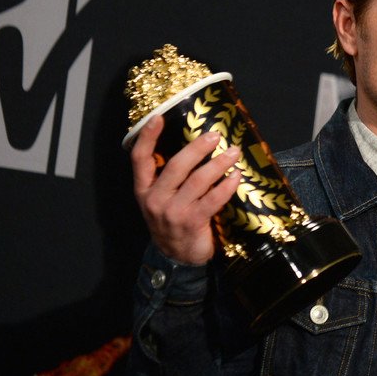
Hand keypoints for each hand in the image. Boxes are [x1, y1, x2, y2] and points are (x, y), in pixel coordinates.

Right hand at [130, 115, 241, 264]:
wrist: (176, 258)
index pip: (140, 159)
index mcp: (144, 189)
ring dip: (218, 164)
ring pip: (196, 181)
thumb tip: (196, 145)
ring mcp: (172, 212)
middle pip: (175, 166)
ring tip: (233, 152)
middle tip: (215, 135)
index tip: (158, 117)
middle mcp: (155, 199)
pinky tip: (237, 177)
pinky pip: (211, 200)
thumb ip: (170, 177)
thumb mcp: (162, 199)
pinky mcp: (191, 223)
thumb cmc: (173, 221)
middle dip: (197, 148)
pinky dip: (226, 186)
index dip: (147, 137)